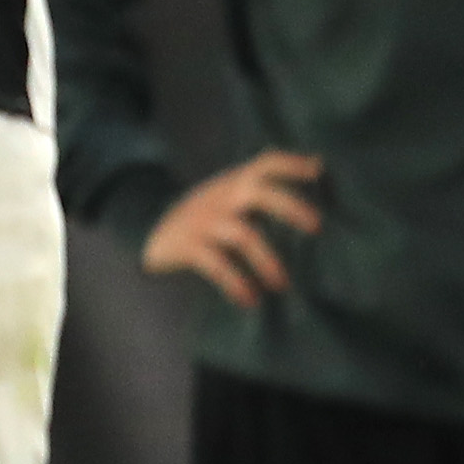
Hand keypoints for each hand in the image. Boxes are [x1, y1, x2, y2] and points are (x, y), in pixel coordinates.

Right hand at [144, 149, 323, 309]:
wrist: (145, 229)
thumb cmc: (205, 215)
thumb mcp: (227, 192)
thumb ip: (261, 185)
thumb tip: (317, 169)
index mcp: (235, 182)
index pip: (266, 163)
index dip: (292, 164)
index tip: (318, 170)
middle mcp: (222, 197)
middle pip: (260, 193)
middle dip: (291, 207)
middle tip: (317, 226)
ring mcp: (204, 221)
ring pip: (244, 235)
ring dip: (267, 260)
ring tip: (282, 284)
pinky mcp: (188, 246)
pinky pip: (217, 265)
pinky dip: (235, 283)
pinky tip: (249, 300)